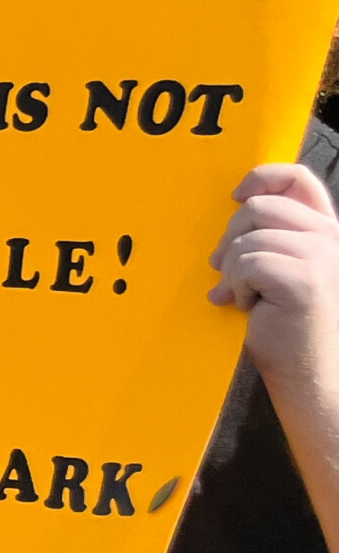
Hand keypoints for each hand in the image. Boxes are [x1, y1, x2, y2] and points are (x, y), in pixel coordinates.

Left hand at [211, 165, 338, 387]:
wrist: (307, 375)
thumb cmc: (284, 324)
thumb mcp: (278, 270)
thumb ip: (270, 237)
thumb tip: (235, 205)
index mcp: (326, 232)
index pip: (298, 179)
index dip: (262, 177)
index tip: (235, 196)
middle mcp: (331, 239)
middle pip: (259, 208)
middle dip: (229, 239)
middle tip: (224, 270)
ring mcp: (323, 258)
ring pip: (249, 239)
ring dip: (232, 270)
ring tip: (243, 295)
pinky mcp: (307, 280)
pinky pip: (248, 264)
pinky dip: (238, 287)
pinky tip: (248, 306)